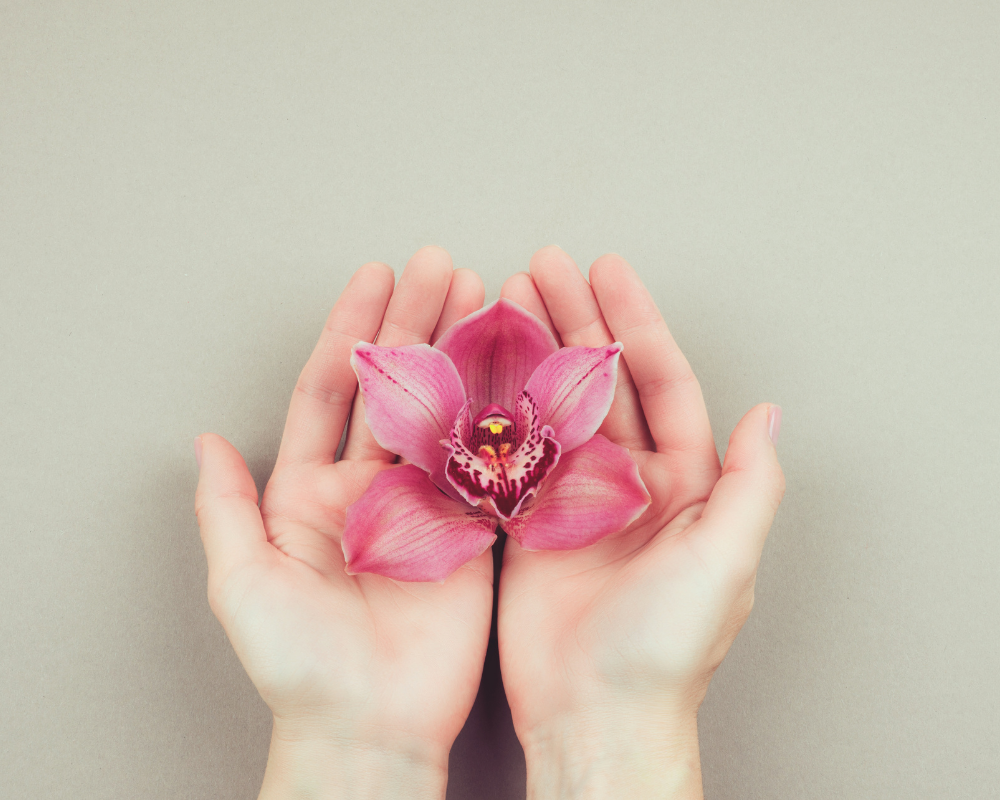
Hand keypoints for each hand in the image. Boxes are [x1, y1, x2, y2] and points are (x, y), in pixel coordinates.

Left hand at [194, 247, 491, 799]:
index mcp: (312, 490)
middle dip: (417, 321)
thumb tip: (205, 440)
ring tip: (485, 296)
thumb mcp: (243, 582)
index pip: (333, 389)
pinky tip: (518, 369)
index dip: (352, 329)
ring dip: (463, 354)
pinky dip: (504, 415)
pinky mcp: (472, 531)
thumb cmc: (298, 665)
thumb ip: (227, 508)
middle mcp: (371, 487)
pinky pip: (489, 463)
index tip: (375, 276)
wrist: (368, 727)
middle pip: (396, 386)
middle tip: (443, 266)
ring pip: (447, 413)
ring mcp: (426, 505)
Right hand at [497, 247, 784, 798]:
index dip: (634, 322)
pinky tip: (477, 367)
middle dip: (574, 319)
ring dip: (531, 351)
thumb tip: (767, 414)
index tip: (604, 270)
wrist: (595, 715)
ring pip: (551, 406)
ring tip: (504, 299)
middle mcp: (628, 482)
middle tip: (541, 265)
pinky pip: (511, 451)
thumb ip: (749, 486)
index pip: (660, 382)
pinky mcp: (527, 522)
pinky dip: (494, 407)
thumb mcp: (726, 561)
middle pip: (600, 381)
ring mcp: (573, 499)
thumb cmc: (666, 647)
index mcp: (683, 483)